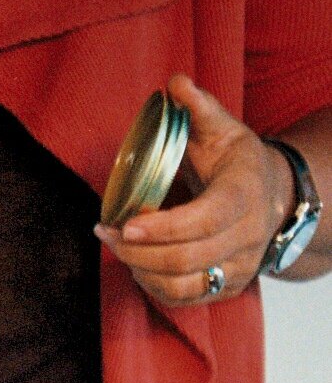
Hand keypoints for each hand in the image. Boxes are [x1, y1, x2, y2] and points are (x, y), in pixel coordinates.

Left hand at [95, 75, 294, 305]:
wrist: (277, 199)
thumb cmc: (238, 163)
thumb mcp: (225, 130)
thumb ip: (199, 108)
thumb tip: (175, 83)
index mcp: (244, 195)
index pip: (205, 220)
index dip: (163, 228)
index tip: (124, 224)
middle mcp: (246, 237)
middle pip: (187, 259)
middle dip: (136, 251)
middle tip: (104, 231)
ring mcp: (238, 266)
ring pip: (183, 285)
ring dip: (139, 269)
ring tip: (114, 245)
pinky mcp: (227, 286)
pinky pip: (184, 299)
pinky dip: (152, 286)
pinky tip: (134, 263)